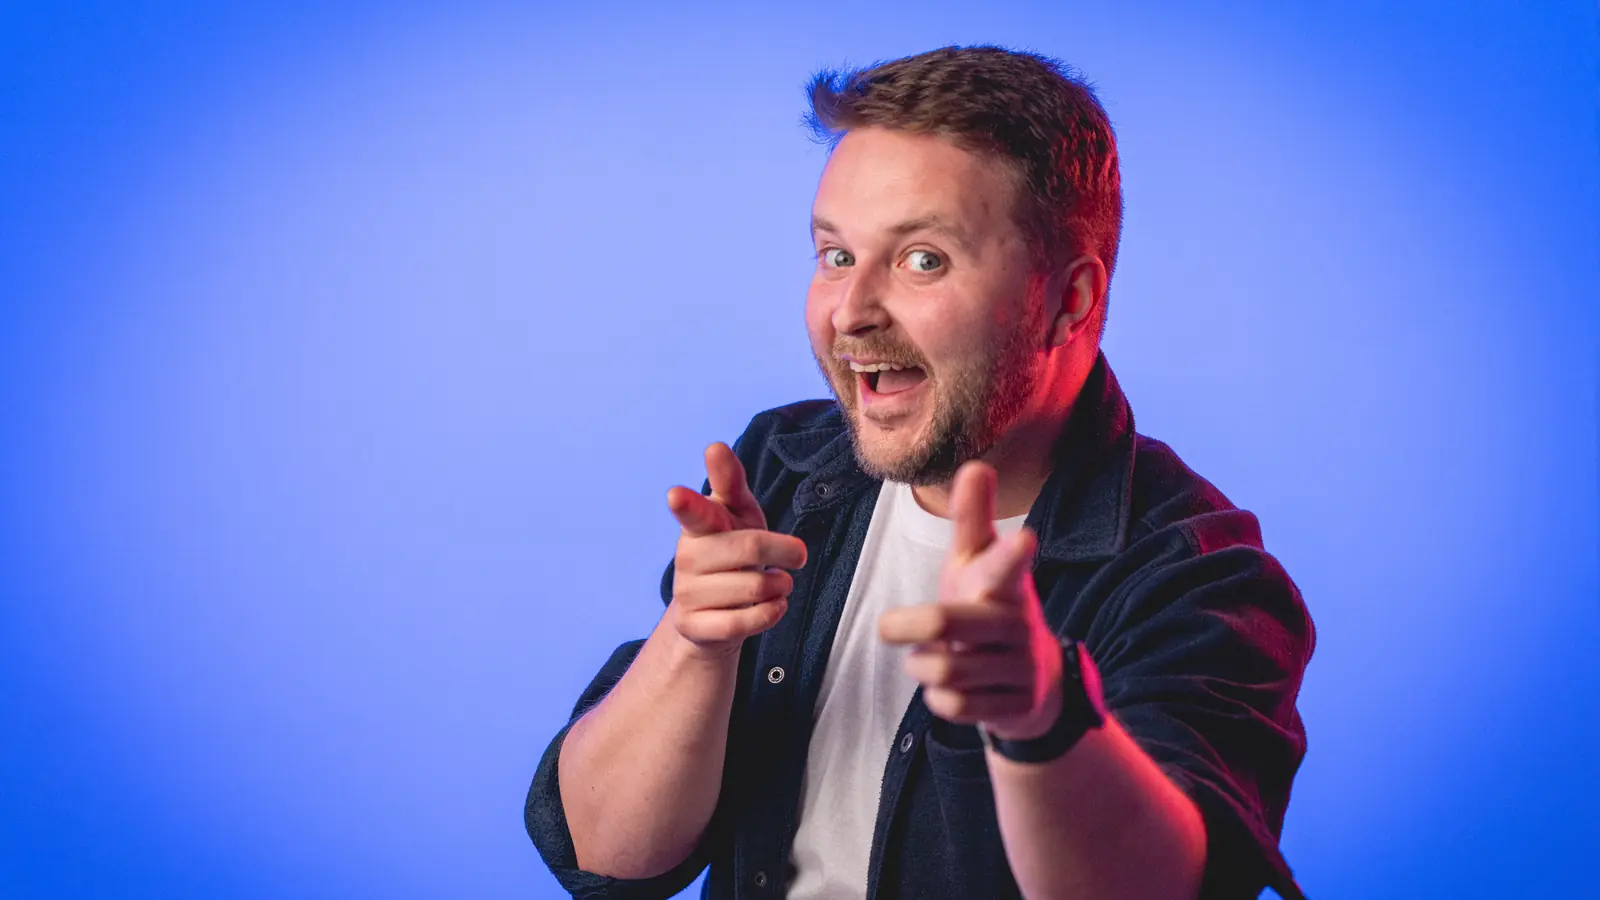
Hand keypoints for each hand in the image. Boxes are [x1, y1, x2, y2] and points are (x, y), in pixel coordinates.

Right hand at [665, 442, 807, 659]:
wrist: (714, 610)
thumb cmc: (732, 549)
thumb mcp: (737, 513)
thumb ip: (730, 481)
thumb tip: (714, 447)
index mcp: (698, 525)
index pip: (694, 511)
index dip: (687, 504)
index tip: (676, 494)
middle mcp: (687, 557)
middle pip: (750, 546)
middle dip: (784, 551)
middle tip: (798, 555)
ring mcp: (687, 594)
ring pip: (754, 587)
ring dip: (780, 585)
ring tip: (777, 583)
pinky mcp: (694, 627)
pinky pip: (745, 622)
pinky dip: (770, 613)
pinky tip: (772, 605)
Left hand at [878, 461, 1063, 740]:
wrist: (1036, 682)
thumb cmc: (990, 608)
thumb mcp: (978, 564)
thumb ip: (972, 519)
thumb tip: (975, 464)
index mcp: (1007, 583)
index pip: (1006, 565)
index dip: (1012, 553)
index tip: (1024, 538)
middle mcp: (1019, 623)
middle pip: (950, 622)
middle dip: (910, 626)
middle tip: (885, 626)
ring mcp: (1022, 666)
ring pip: (946, 670)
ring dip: (921, 666)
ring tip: (926, 660)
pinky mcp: (1017, 706)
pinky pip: (955, 705)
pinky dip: (938, 698)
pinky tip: (949, 690)